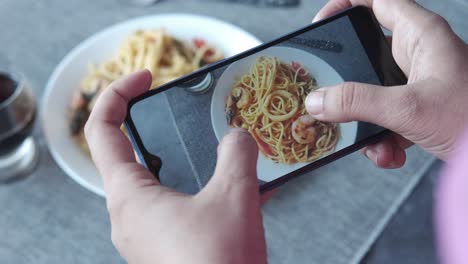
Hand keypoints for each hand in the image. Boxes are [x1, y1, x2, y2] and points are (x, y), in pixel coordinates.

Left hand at [84, 70, 266, 263]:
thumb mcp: (234, 197)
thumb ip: (237, 155)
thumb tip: (239, 138)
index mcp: (130, 197)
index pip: (102, 130)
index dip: (118, 94)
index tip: (144, 78)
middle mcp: (129, 216)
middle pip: (129, 155)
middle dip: (157, 129)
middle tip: (180, 113)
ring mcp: (145, 235)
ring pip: (156, 183)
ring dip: (184, 163)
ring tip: (217, 153)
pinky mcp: (164, 248)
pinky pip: (174, 206)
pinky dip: (198, 191)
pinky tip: (232, 191)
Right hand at [308, 0, 467, 167]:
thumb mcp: (408, 108)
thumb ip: (357, 103)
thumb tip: (317, 101)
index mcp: (419, 36)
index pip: (376, 2)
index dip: (345, 5)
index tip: (322, 26)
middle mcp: (417, 54)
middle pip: (366, 51)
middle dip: (346, 78)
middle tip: (328, 90)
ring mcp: (417, 82)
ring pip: (372, 90)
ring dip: (363, 119)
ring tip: (370, 141)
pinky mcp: (418, 107)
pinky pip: (386, 115)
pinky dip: (381, 137)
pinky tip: (389, 154)